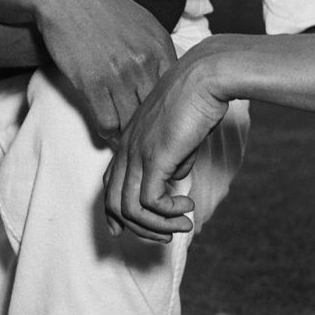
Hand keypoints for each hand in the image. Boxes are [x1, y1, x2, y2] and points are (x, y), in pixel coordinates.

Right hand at [33, 0, 174, 139]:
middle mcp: (143, 62)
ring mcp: (118, 74)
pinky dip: (108, 132)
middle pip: (157, 111)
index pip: (177, 92)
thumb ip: (158, 51)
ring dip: (129, 133)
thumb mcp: (143, 23)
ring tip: (127, 139)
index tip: (165, 121)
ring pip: (132, 122)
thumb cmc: (102, 8)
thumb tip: (170, 78)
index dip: (172, 111)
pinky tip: (107, 131)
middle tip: (148, 138)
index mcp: (160, 46)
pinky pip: (107, 121)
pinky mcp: (92, 83)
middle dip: (153, 128)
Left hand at [103, 47, 230, 242]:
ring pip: (129, 209)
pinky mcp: (154, 157)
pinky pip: (149, 202)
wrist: (205, 77)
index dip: (116, 213)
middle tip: (165, 238)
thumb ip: (174, 159)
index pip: (109, 184)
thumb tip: (174, 180)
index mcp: (129, 140)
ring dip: (157, 227)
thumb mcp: (182, 136)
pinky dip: (167, 214)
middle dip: (138, 229)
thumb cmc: (198, 100)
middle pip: (114, 203)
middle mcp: (127, 148)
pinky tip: (187, 209)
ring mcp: (137, 153)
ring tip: (182, 226)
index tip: (128, 231)